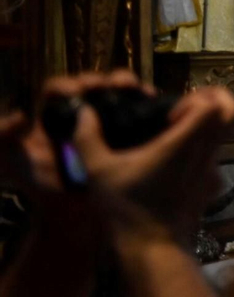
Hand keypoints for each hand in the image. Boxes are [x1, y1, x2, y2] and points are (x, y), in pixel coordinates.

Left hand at [0, 71, 143, 209]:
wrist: (72, 217)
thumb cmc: (40, 190)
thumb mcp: (12, 163)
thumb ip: (3, 139)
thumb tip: (22, 114)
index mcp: (52, 117)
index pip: (59, 89)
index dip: (69, 84)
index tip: (78, 91)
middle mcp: (80, 118)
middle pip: (94, 86)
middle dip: (106, 79)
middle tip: (115, 85)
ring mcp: (106, 127)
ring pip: (118, 95)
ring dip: (130, 87)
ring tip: (139, 89)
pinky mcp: (127, 139)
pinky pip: (138, 116)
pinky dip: (149, 106)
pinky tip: (155, 102)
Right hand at [42, 76, 233, 237]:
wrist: (154, 250)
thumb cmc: (129, 209)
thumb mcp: (99, 171)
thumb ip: (88, 138)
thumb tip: (84, 112)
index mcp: (186, 143)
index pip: (216, 105)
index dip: (197, 99)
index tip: (171, 113)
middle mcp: (207, 153)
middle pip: (233, 114)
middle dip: (212, 103)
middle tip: (181, 112)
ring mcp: (213, 172)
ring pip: (223, 136)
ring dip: (201, 129)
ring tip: (168, 139)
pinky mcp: (211, 188)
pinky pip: (212, 159)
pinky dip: (197, 153)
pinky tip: (169, 165)